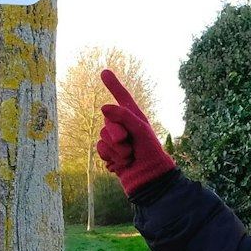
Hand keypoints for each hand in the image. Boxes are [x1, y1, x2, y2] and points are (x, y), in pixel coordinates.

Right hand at [96, 69, 174, 194]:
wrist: (148, 178)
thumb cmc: (149, 152)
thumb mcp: (140, 130)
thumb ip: (122, 116)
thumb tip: (103, 107)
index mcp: (134, 118)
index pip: (122, 98)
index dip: (113, 85)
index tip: (104, 72)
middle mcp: (124, 127)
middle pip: (108, 121)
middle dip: (116, 133)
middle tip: (127, 143)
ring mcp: (116, 141)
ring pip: (103, 137)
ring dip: (116, 149)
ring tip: (129, 157)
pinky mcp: (110, 155)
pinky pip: (101, 150)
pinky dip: (110, 158)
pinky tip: (121, 165)